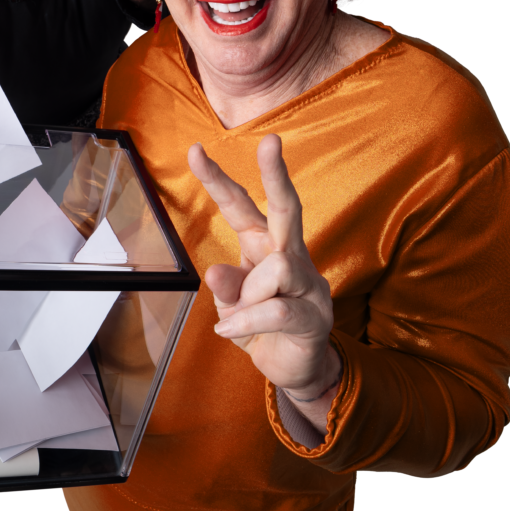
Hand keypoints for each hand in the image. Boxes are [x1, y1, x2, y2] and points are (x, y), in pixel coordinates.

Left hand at [188, 135, 338, 399]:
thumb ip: (225, 287)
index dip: (218, 180)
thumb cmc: (260, 327)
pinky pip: (275, 310)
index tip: (195, 150)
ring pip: (276, 268)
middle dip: (276, 174)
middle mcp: (290, 254)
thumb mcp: (231, 305)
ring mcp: (308, 283)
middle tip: (271, 141)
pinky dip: (246, 323)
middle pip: (287, 207)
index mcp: (263, 245)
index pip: (241, 206)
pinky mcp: (315, 314)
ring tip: (240, 316)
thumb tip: (216, 271)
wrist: (293, 369)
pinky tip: (231, 333)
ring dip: (247, 296)